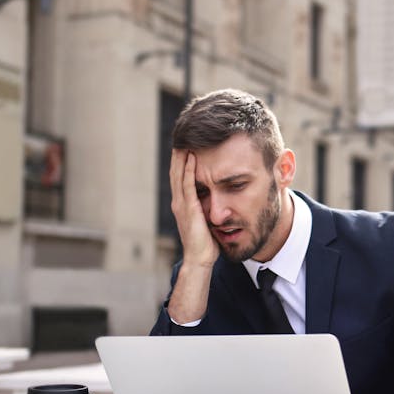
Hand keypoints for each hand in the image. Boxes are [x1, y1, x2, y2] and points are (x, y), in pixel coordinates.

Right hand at [170, 149, 217, 267]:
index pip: (180, 176)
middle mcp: (178, 201)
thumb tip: (217, 198)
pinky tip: (193, 156)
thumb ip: (207, 207)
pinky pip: (188, 185)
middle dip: (179, 152)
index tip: (187, 142)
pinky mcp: (189, 209)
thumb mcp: (206, 220)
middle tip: (182, 134)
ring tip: (185, 138)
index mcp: (182, 203)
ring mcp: (182, 205)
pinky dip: (189, 169)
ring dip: (182, 156)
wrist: (200, 260)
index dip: (182, 159)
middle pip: (176, 170)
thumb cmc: (206, 243)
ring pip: (179, 174)